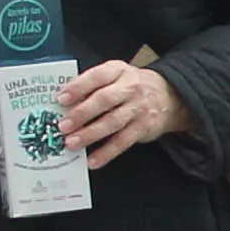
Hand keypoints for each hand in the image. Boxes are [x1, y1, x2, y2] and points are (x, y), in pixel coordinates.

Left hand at [57, 56, 184, 164]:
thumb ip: (93, 85)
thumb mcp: (116, 76)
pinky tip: (93, 160)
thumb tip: (65, 105)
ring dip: (90, 134)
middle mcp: (130, 87)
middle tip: (63, 126)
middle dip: (81, 114)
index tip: (61, 99)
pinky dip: (106, 153)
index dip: (78, 87)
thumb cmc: (133, 87)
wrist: (169, 96)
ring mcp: (138, 108)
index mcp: (118, 71)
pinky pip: (122, 142)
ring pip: (112, 122)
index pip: (97, 76)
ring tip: (72, 143)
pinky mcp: (143, 128)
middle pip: (104, 100)